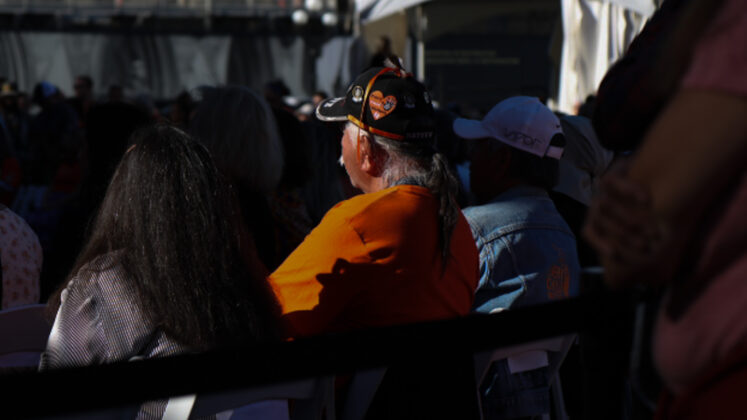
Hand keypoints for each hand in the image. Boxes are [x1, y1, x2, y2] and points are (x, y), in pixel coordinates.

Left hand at [583, 160, 666, 288]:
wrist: (669, 177)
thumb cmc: (660, 219)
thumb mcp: (647, 248)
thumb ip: (632, 267)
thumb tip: (615, 287)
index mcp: (603, 220)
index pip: (590, 232)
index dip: (600, 243)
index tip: (614, 254)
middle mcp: (602, 203)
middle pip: (598, 219)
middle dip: (620, 234)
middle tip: (645, 245)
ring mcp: (609, 186)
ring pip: (603, 203)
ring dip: (626, 217)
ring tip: (652, 227)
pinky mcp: (617, 169)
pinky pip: (614, 181)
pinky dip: (629, 190)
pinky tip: (646, 199)